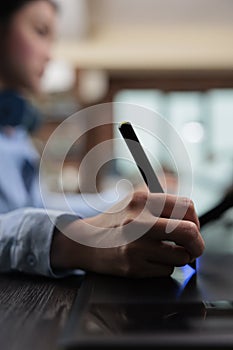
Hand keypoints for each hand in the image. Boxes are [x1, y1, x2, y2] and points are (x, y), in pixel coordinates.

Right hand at [51, 191, 203, 277]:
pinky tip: (148, 259)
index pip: (186, 206)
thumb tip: (193, 219)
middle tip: (193, 248)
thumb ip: (162, 205)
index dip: (195, 220)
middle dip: (197, 244)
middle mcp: (139, 220)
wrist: (84, 241)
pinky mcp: (132, 266)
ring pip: (180, 256)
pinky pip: (166, 270)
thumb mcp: (135, 202)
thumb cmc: (114, 222)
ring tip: (163, 252)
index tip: (193, 228)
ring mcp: (135, 245)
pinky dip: (163, 267)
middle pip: (189, 232)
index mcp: (142, 200)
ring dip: (178, 257)